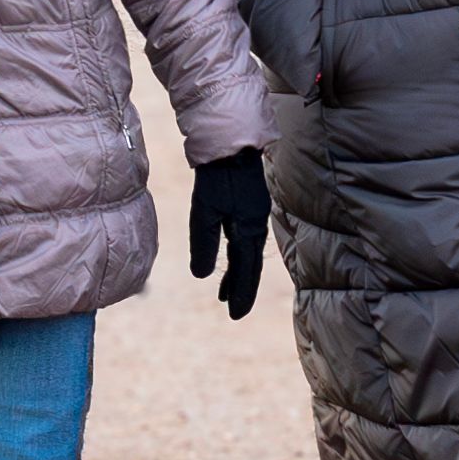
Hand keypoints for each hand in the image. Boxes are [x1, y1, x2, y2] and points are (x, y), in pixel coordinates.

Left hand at [186, 149, 271, 318]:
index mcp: (249, 230)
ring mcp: (254, 215)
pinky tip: (231, 254)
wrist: (232, 144)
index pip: (246, 271)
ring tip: (223, 290)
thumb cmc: (218, 177)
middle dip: (241, 288)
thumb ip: (204, 244)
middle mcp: (256, 225)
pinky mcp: (249, 205)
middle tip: (232, 310)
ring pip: (247, 252)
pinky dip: (238, 253)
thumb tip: (202, 275)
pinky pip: (245, 238)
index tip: (234, 315)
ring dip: (238, 273)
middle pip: (250, 265)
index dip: (240, 294)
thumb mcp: (204, 212)